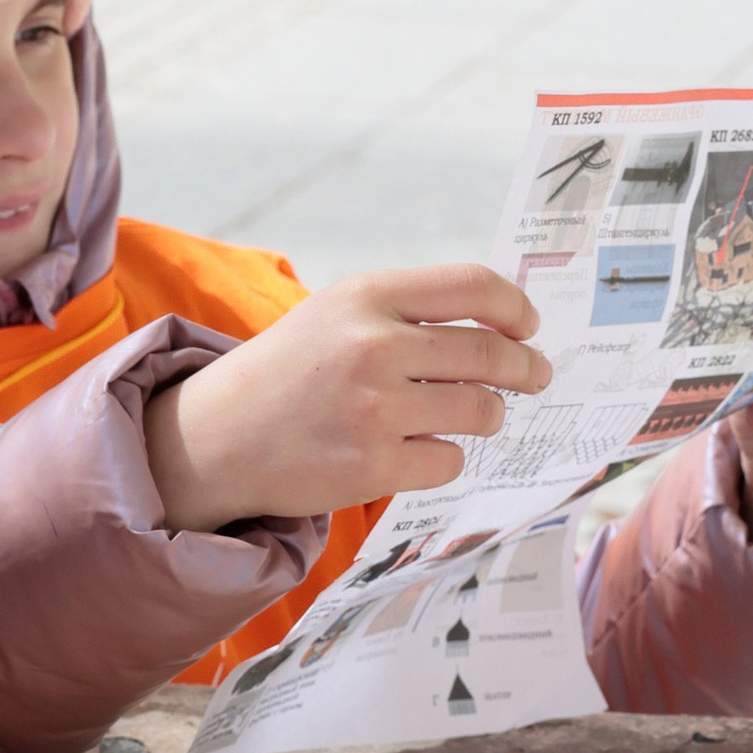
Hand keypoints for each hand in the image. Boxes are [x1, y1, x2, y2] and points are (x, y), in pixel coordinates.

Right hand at [143, 267, 550, 534]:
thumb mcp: (337, 314)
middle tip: (534, 377)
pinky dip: (443, 458)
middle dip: (525, 369)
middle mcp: (372, 347)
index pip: (473, 286)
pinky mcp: (372, 466)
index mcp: (366, 296)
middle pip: (489, 355)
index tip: (528, 327)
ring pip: (480, 412)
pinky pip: (449, 461)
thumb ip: (409, 311)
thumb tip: (504, 327)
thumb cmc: (290, 371)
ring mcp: (373, 410)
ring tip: (473, 416)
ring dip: (488, 416)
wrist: (217, 437)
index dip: (515, 307)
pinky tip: (417, 451)